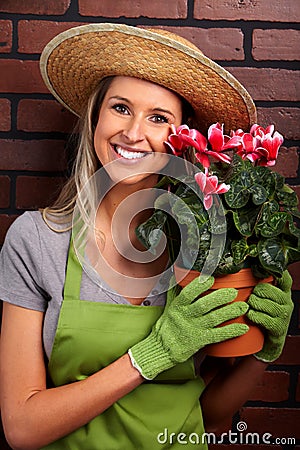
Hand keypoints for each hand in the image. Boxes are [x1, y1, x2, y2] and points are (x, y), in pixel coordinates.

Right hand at [129, 276, 248, 379]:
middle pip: (204, 305)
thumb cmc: (165, 328)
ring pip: (214, 318)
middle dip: (220, 297)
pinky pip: (218, 335)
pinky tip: (242, 327)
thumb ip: (174, 292)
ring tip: (243, 306)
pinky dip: (231, 331)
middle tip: (233, 292)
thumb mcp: (167, 308)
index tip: (210, 278)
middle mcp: (186, 317)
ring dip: (230, 312)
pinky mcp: (200, 341)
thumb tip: (177, 275)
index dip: (199, 286)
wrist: (161, 349)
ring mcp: (194, 329)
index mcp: (177, 307)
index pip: (188, 294)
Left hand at [247, 270, 293, 362]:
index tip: (263, 269)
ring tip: (250, 306)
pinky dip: (253, 315)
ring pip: (262, 303)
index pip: (284, 278)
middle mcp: (287, 302)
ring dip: (252, 304)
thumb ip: (261, 286)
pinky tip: (250, 315)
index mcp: (284, 292)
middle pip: (266, 289)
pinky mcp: (278, 327)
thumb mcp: (266, 299)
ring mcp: (284, 315)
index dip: (276, 272)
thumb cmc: (264, 315)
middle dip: (254, 292)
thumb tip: (245, 270)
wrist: (268, 341)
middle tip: (252, 297)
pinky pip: (261, 317)